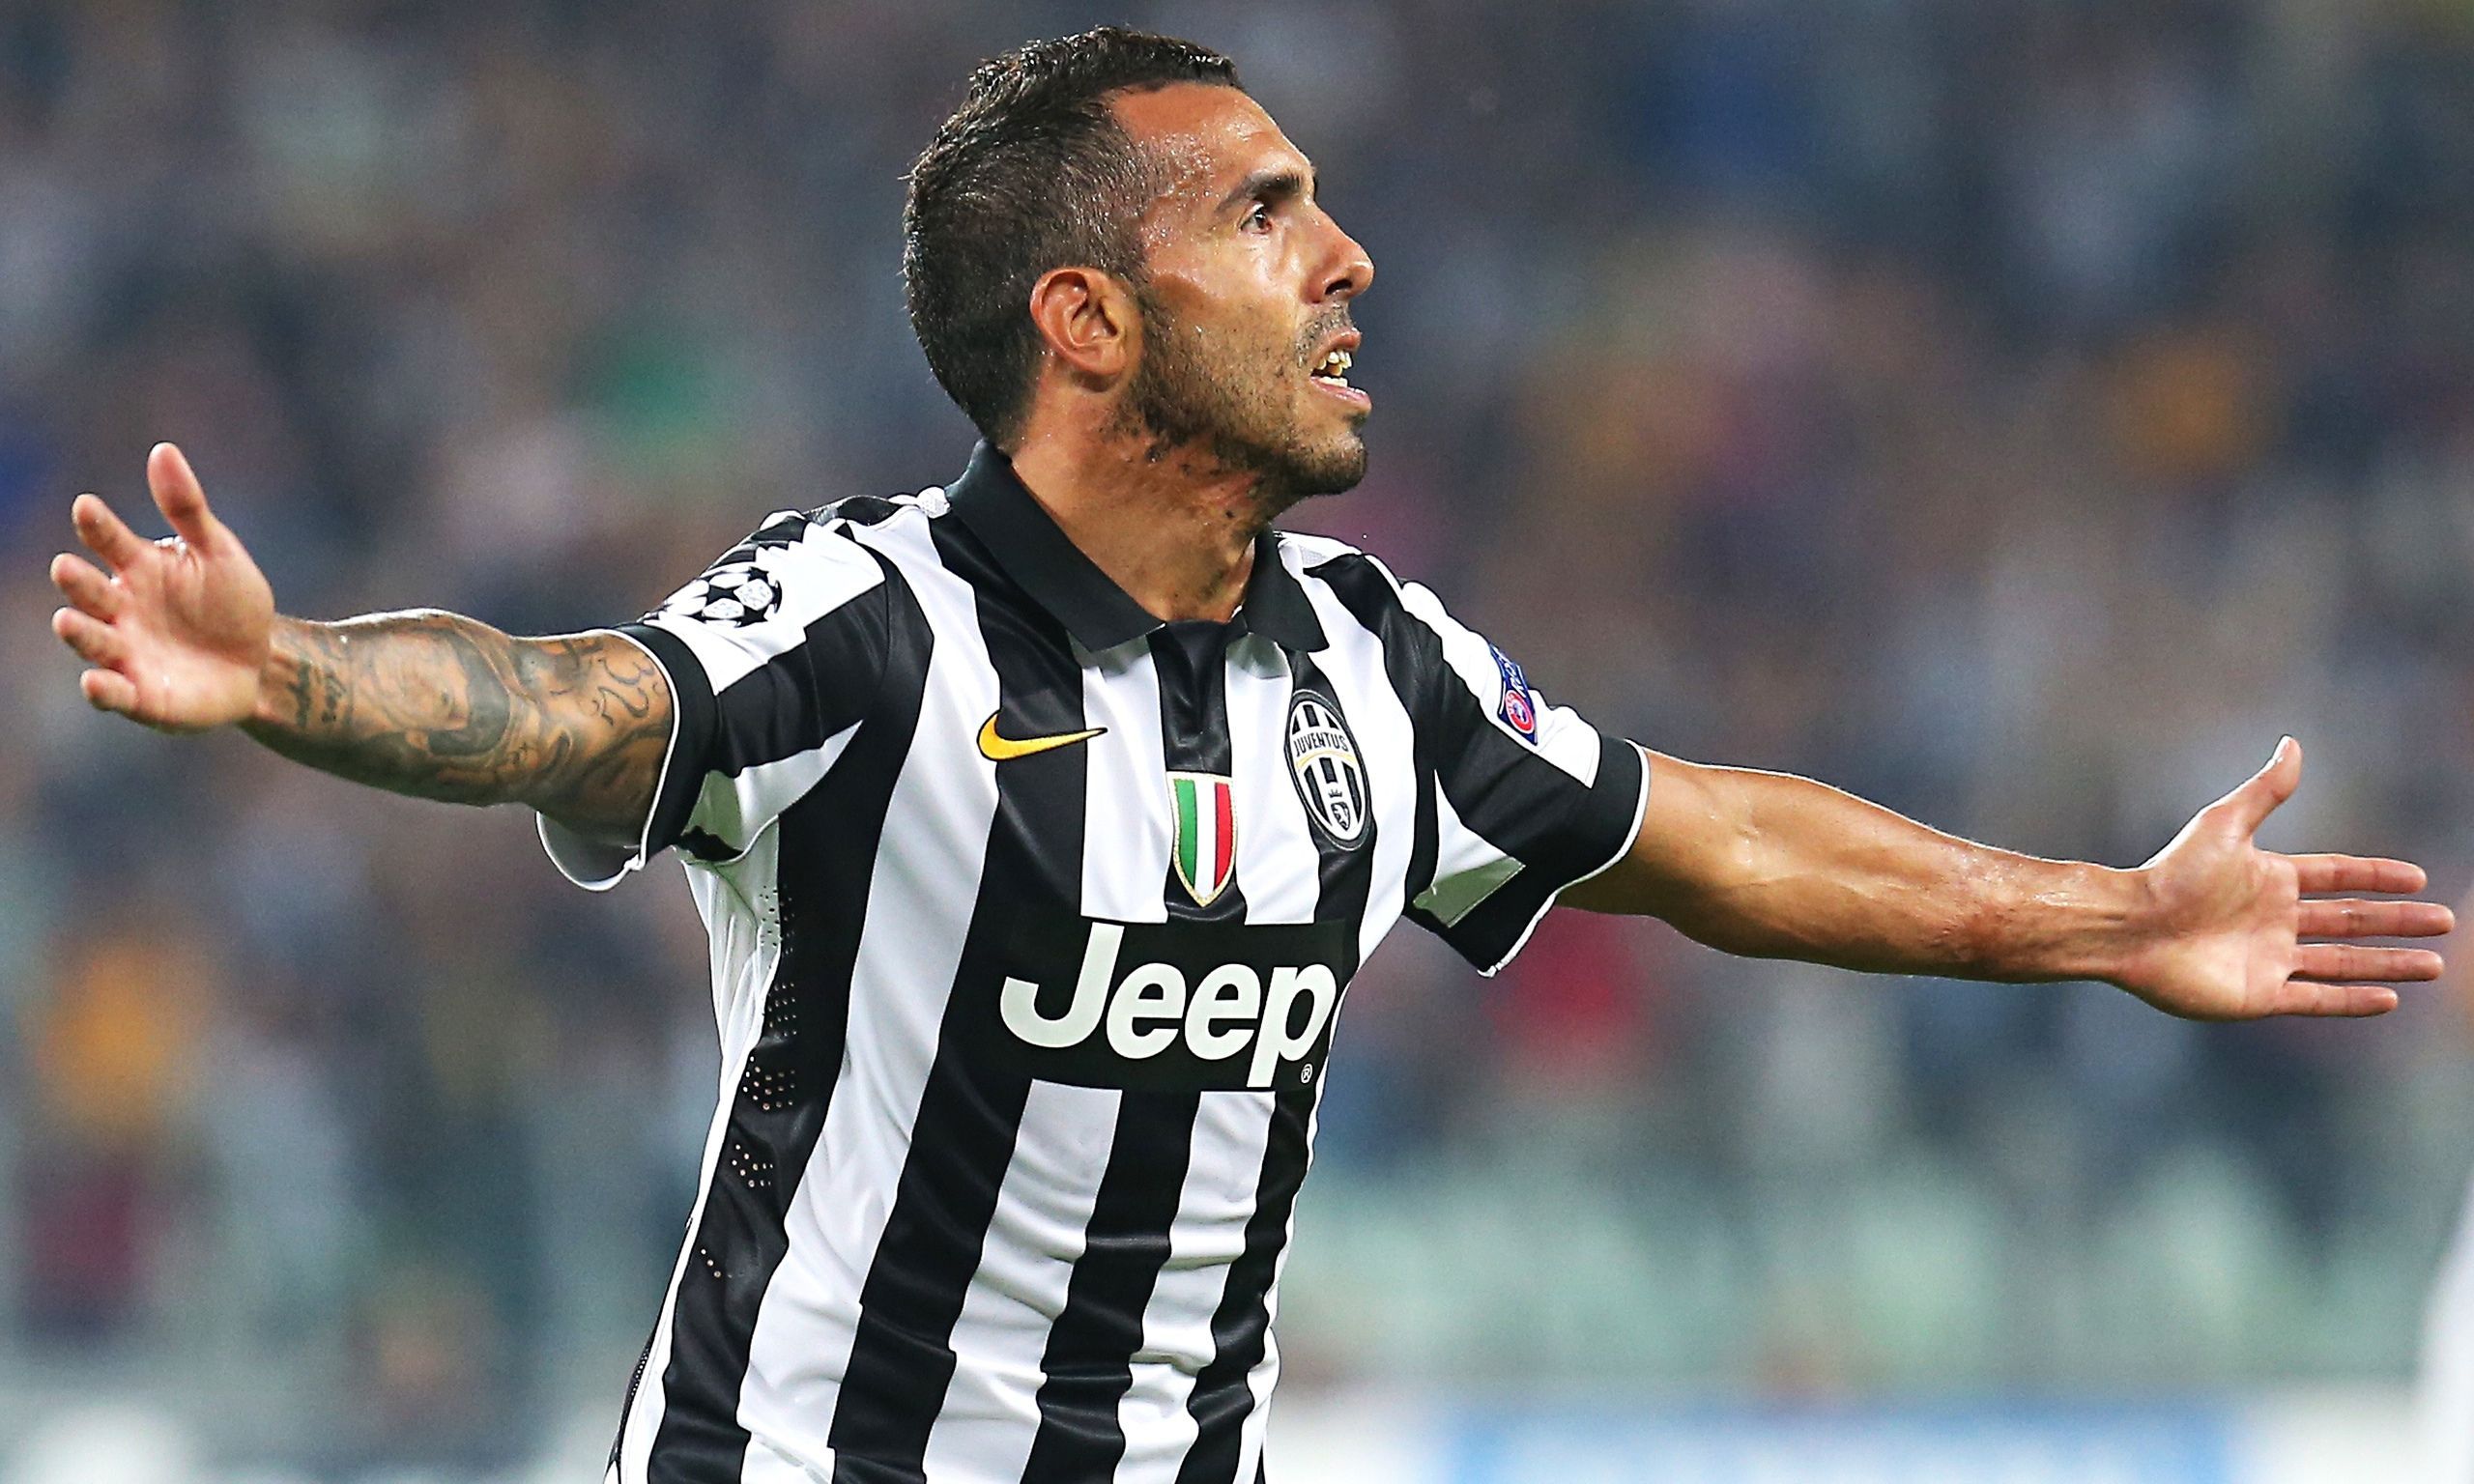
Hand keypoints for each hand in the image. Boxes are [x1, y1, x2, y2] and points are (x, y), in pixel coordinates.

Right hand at [48, 443, 275, 731]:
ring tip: (68, 619)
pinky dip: (103, 689)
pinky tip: (96, 682)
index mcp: (138, 567)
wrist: (262, 662)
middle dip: (77, 581)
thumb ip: (188, 508)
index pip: (108, 540)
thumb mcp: (218, 553)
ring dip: (79, 631)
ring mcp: (127, 652)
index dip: (97, 525)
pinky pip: (116, 694)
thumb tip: (162, 450)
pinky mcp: (141, 696)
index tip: (87, 507)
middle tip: (66, 567)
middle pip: (89, 592)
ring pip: (93, 640)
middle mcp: (121, 609)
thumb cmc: (233, 603)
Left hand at [2116, 737, 2448, 1018]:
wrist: (2131, 926)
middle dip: (2397, 923)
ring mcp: (2270, 959)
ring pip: (2344, 962)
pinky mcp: (2260, 995)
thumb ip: (2265, 791)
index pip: (2339, 877)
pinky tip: (2389, 999)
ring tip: (2434, 966)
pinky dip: (2353, 1000)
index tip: (2419, 879)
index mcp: (2271, 879)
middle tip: (2445, 922)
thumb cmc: (2172, 873)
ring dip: (2388, 964)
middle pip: (2351, 921)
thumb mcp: (2225, 825)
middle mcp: (2275, 920)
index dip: (2378, 877)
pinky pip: (2317, 999)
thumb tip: (2293, 743)